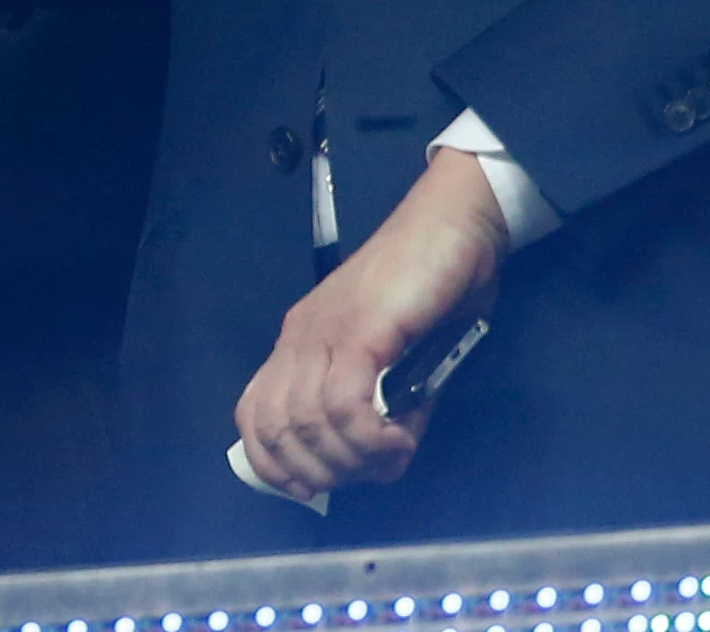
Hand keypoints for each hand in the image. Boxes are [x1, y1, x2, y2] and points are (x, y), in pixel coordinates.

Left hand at [233, 148, 505, 503]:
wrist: (453, 221)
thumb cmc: (431, 286)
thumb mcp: (396, 356)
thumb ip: (382, 403)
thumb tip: (381, 458)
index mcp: (299, 341)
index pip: (255, 415)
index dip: (274, 465)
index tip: (313, 488)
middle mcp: (300, 337)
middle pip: (277, 430)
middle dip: (322, 472)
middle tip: (370, 471)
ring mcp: (326, 331)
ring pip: (309, 425)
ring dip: (353, 459)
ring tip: (392, 453)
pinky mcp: (361, 330)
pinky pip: (345, 405)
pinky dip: (371, 438)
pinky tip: (399, 439)